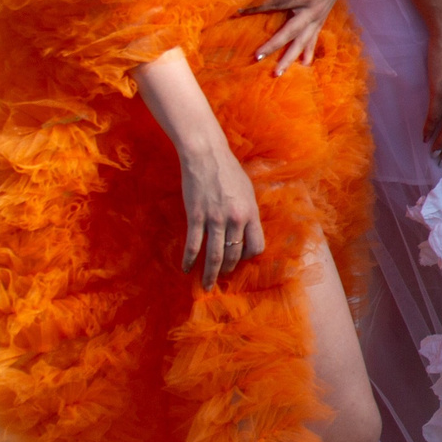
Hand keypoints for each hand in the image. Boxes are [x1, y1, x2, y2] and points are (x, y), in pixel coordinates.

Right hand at [175, 131, 264, 288]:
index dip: (248, 256)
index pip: (256, 246)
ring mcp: (215, 219)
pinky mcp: (196, 217)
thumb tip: (246, 231)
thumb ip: (248, 212)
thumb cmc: (228, 171)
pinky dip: (189, 260)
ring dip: (210, 274)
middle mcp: (235, 219)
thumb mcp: (247, 191)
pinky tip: (186, 269)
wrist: (206, 156)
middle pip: (234, 254)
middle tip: (222, 277)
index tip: (240, 259)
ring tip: (206, 285)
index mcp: (251, 213)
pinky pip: (193, 245)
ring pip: (215, 255)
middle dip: (228, 269)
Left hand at [250, 0, 356, 75]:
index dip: (257, 7)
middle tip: (257, 57)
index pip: (276, 3)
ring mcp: (317, 19)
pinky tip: (303, 65)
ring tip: (278, 73)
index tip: (240, 12)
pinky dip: (308, 52)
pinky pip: (313, 40)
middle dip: (273, 45)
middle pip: (289, 32)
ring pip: (302, 42)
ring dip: (289, 58)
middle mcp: (311, 12)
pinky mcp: (320, 21)